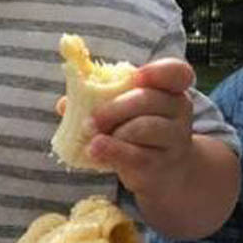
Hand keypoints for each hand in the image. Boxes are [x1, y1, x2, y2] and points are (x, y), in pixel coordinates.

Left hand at [82, 58, 195, 194]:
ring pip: (146, 127)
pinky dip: (112, 151)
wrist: (162, 171)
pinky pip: (137, 155)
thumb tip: (64, 104)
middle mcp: (178, 110)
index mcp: (169, 89)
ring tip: (92, 139)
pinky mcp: (162, 163)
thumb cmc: (136, 131)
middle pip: (149, 99)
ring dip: (114, 132)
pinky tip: (94, 151)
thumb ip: (94, 102)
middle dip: (114, 108)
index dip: (157, 71)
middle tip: (88, 121)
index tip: (136, 75)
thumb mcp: (122, 111)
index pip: (176, 72)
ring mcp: (174, 138)